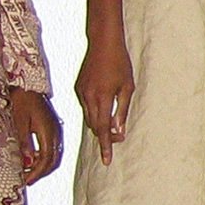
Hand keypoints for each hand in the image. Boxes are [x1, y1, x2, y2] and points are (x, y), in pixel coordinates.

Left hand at [9, 89, 63, 185]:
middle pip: (53, 160)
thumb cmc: (22, 102)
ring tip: (29, 172)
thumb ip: (24, 142)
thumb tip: (27, 162)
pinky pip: (54, 149)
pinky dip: (45, 158)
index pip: (46, 159)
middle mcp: (56, 133)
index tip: (26, 181)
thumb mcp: (19, 121)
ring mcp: (56, 130)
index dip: (36, 172)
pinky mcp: (54, 129)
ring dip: (43, 166)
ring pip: (55, 156)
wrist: (29, 86)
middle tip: (27, 180)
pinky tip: (33, 159)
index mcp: (48, 131)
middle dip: (41, 173)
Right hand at [74, 35, 134, 166]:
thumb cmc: (120, 63)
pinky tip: (102, 109)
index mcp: (102, 97)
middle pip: (94, 126)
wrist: (102, 43)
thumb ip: (122, 110)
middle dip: (104, 136)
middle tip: (117, 141)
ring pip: (88, 117)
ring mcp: (80, 92)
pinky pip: (85, 106)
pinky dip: (93, 112)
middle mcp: (88, 97)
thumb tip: (118, 131)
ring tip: (111, 127)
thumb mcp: (127, 87)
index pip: (102, 129)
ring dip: (98, 125)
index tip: (107, 161)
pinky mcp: (77, 88)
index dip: (106, 146)